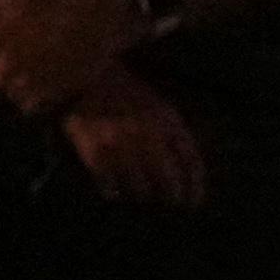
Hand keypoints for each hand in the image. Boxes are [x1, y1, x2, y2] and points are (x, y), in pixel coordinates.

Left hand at [0, 0, 137, 114]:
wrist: (95, 18)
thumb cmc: (49, 4)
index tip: (6, 47)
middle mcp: (8, 62)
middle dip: (2, 73)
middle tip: (25, 57)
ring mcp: (29, 79)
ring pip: (9, 95)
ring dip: (19, 85)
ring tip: (40, 65)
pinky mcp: (49, 93)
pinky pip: (29, 105)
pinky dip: (36, 96)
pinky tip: (49, 77)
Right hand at [60, 69, 207, 207]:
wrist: (84, 74)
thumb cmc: (124, 93)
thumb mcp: (158, 106)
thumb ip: (173, 135)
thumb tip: (187, 174)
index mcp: (167, 120)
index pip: (190, 161)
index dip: (194, 186)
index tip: (193, 202)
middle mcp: (147, 134)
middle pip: (168, 181)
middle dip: (172, 197)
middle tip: (170, 204)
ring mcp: (121, 145)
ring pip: (141, 189)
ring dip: (143, 195)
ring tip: (142, 195)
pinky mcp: (95, 152)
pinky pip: (110, 186)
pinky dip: (114, 192)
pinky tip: (115, 191)